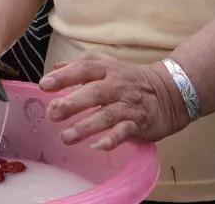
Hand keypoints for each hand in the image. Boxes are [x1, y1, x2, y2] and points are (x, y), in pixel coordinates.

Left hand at [39, 59, 190, 150]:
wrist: (170, 92)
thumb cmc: (131, 81)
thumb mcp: (107, 67)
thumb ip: (80, 68)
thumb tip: (53, 68)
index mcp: (107, 70)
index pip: (84, 69)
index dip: (64, 76)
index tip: (44, 85)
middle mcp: (117, 86)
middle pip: (94, 93)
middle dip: (72, 103)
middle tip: (52, 113)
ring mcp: (128, 105)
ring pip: (106, 115)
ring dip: (86, 127)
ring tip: (66, 137)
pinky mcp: (138, 123)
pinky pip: (124, 132)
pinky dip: (112, 140)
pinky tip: (97, 147)